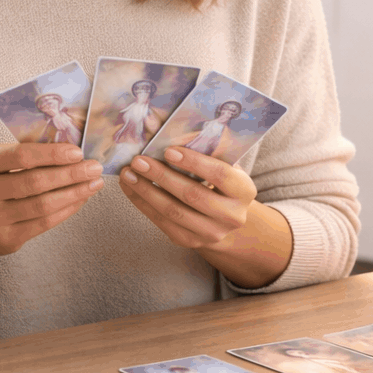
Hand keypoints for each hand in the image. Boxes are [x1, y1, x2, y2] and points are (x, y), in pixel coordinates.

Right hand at [0, 142, 102, 256]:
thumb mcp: (1, 163)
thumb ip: (30, 154)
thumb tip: (75, 151)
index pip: (20, 156)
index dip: (52, 154)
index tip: (78, 152)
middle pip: (35, 181)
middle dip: (71, 174)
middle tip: (94, 168)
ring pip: (43, 205)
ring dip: (74, 192)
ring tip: (94, 183)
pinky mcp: (5, 238)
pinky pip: (44, 223)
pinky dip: (68, 209)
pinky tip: (81, 199)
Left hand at [119, 148, 254, 249]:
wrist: (225, 219)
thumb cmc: (221, 183)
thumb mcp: (225, 166)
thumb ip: (209, 151)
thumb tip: (175, 130)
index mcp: (244, 191)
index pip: (220, 174)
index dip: (194, 162)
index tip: (169, 150)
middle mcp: (232, 216)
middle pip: (193, 195)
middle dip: (162, 176)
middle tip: (139, 160)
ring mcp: (211, 232)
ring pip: (173, 212)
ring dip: (146, 191)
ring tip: (128, 174)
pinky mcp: (190, 241)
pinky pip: (162, 222)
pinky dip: (143, 204)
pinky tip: (131, 188)